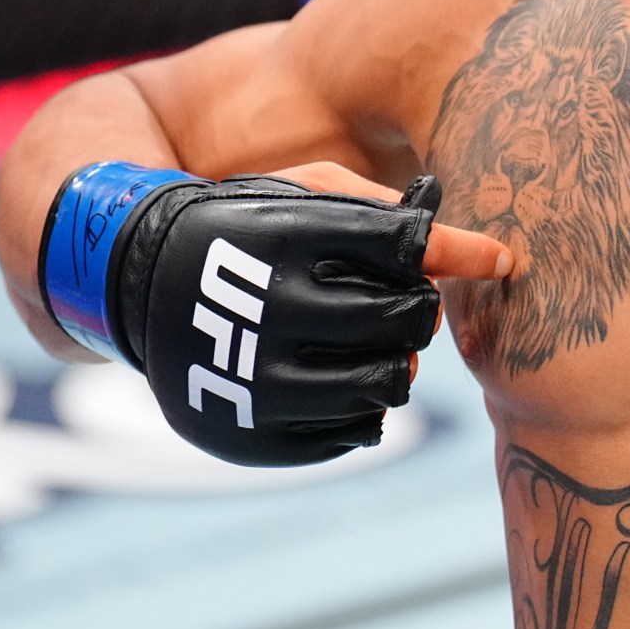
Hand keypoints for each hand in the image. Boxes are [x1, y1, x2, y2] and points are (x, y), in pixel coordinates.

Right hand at [70, 164, 511, 465]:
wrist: (138, 282)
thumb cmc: (250, 227)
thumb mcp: (306, 191)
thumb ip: (396, 216)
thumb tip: (491, 256)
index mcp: (281, 236)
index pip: (405, 248)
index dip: (442, 252)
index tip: (469, 257)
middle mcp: (263, 310)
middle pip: (405, 321)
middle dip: (419, 311)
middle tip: (403, 304)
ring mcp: (251, 382)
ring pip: (387, 385)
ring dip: (397, 361)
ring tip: (371, 343)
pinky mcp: (250, 436)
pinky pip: (356, 433)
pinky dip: (364, 405)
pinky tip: (336, 375)